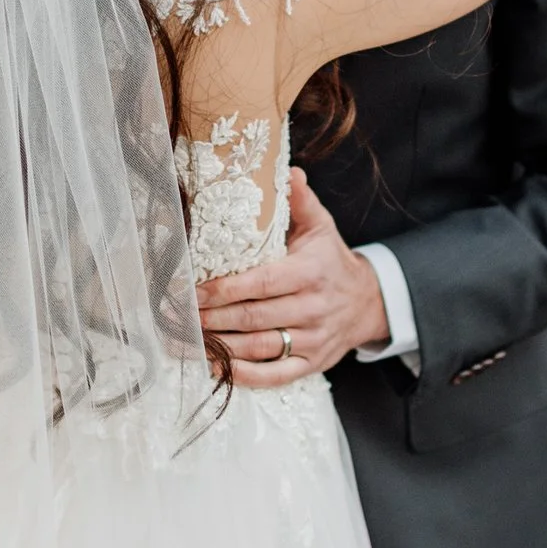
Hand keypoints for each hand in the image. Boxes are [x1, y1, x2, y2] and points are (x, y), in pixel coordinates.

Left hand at [196, 168, 388, 386]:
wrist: (368, 303)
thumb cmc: (331, 260)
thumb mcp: (321, 226)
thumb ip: (301, 201)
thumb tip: (288, 172)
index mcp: (310, 272)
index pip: (262, 283)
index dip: (226, 289)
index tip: (194, 290)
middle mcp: (312, 308)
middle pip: (254, 317)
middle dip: (213, 318)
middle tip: (179, 314)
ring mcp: (312, 340)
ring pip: (259, 348)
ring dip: (220, 346)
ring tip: (187, 338)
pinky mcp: (310, 364)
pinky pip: (273, 375)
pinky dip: (242, 375)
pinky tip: (215, 366)